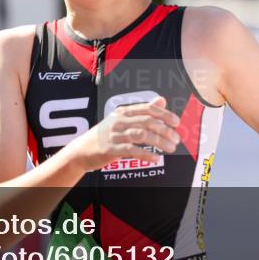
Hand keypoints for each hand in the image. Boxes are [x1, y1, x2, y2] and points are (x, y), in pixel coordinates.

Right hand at [65, 96, 180, 170]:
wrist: (81, 150)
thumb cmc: (106, 135)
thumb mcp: (122, 120)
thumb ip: (143, 111)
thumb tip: (162, 101)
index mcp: (123, 112)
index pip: (147, 109)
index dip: (164, 115)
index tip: (177, 122)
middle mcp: (119, 121)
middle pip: (147, 122)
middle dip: (165, 130)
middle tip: (176, 139)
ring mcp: (114, 134)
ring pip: (141, 135)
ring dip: (159, 141)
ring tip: (170, 148)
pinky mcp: (110, 149)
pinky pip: (132, 150)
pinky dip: (146, 154)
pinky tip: (156, 158)